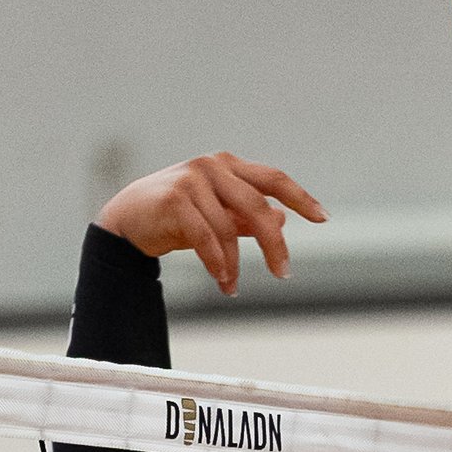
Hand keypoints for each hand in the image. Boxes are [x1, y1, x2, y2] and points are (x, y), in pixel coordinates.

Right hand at [96, 152, 326, 294]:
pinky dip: (217, 263)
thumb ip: (248, 218)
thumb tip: (282, 219)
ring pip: (229, 229)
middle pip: (257, 207)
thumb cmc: (178, 218)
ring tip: (232, 285)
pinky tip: (223, 281)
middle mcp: (212, 166)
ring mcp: (192, 179)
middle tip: (283, 274)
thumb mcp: (218, 218)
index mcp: (229, 166)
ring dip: (234, 264)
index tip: (323, 219)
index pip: (273, 179)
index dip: (300, 197)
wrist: (128, 221)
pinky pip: (206, 237)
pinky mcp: (174, 198)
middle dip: (274, 244)